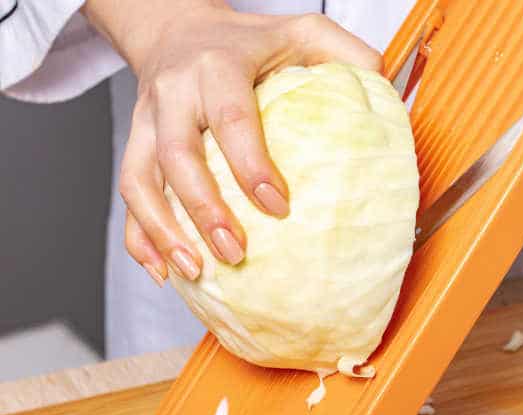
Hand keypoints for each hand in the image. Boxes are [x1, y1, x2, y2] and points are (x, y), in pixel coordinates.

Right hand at [82, 0, 381, 283]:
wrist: (177, 28)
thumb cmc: (247, 41)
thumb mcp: (300, 32)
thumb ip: (342, 54)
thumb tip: (386, 92)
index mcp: (216, 67)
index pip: (230, 117)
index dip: (250, 164)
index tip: (277, 207)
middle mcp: (174, 96)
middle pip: (177, 156)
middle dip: (204, 209)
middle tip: (234, 251)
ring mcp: (147, 124)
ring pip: (139, 181)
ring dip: (163, 231)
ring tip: (194, 271)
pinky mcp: (136, 147)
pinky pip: (129, 195)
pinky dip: (140, 238)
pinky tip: (164, 271)